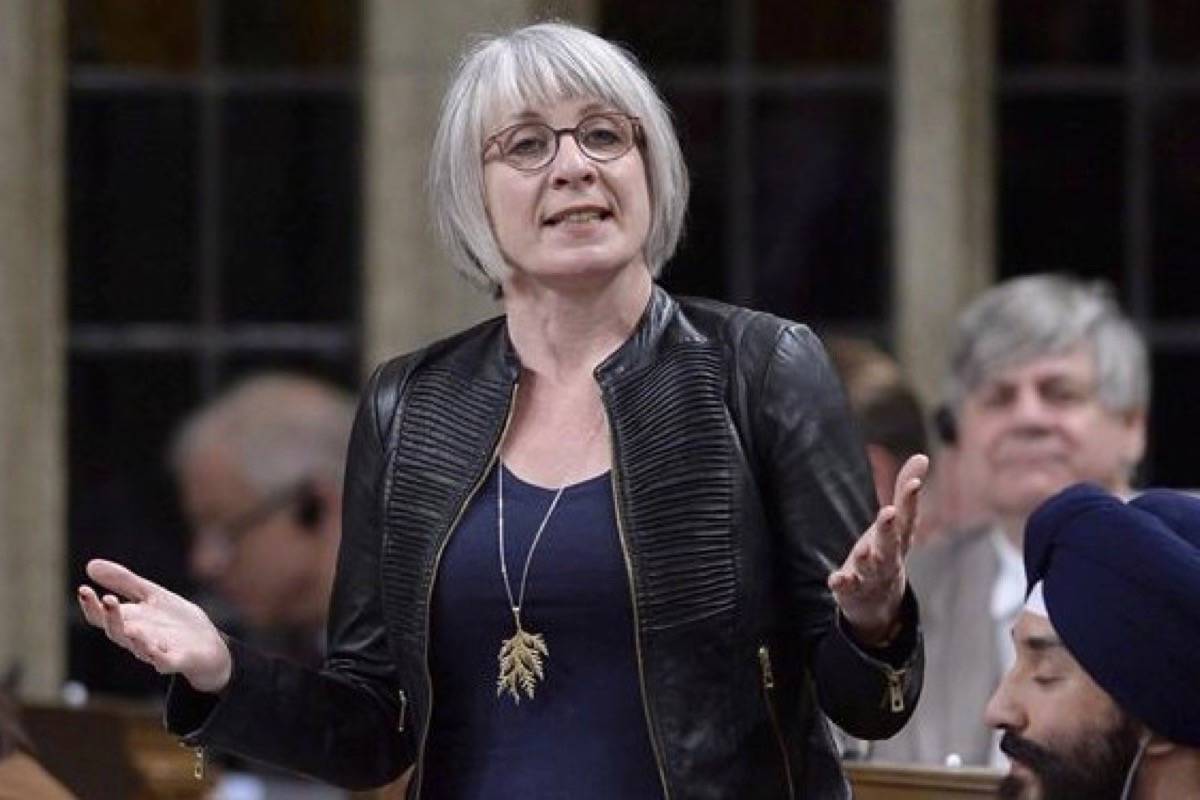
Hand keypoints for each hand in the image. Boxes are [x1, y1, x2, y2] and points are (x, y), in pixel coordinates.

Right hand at [77, 559, 231, 693]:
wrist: (208, 644)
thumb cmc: (174, 620)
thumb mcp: (150, 594)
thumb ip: (124, 582)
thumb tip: (90, 565)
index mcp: (128, 621)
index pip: (101, 616)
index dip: (90, 605)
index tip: (83, 589)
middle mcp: (137, 639)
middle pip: (116, 632)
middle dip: (111, 617)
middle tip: (108, 599)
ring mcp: (155, 651)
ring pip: (138, 648)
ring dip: (133, 637)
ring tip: (130, 625)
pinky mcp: (175, 661)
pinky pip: (163, 661)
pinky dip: (158, 656)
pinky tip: (154, 647)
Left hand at [828, 454, 928, 646]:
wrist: (878, 603)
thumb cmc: (887, 552)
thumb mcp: (898, 524)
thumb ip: (905, 493)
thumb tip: (922, 456)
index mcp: (900, 538)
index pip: (908, 517)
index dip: (911, 500)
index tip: (914, 483)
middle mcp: (889, 556)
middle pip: (890, 543)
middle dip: (888, 528)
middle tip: (887, 513)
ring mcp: (871, 575)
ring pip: (871, 567)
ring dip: (866, 559)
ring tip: (862, 550)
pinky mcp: (852, 589)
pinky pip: (847, 587)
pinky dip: (842, 584)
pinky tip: (834, 579)